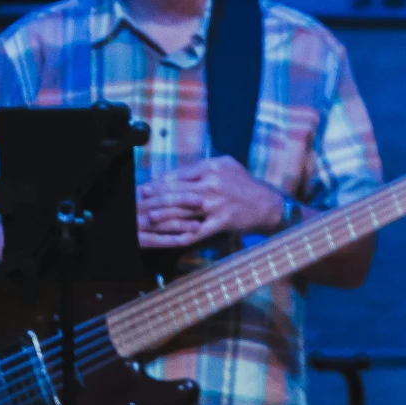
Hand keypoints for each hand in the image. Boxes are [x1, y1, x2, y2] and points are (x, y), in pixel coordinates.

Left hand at [139, 158, 288, 248]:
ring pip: (183, 209)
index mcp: (211, 167)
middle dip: (154, 197)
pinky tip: (170, 239)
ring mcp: (217, 204)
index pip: (178, 174)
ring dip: (163, 214)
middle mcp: (212, 184)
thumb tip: (178, 171)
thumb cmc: (245, 184)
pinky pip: (199, 230)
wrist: (268, 204)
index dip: (159, 181)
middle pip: (176, 191)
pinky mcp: (221, 221)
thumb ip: (203, 166)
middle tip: (137, 201)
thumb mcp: (226, 165)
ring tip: (148, 217)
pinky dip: (183, 235)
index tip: (144, 186)